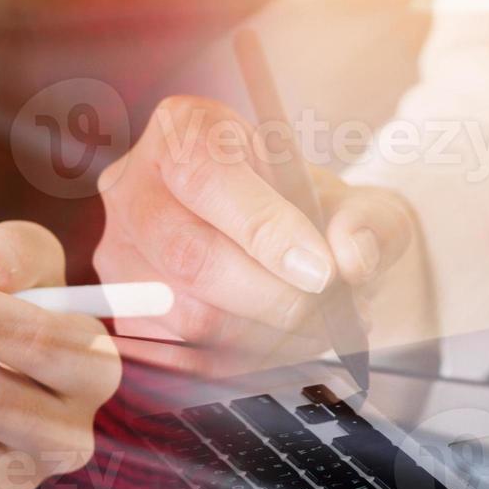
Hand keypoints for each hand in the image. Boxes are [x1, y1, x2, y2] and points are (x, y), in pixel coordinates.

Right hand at [91, 95, 420, 373]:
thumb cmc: (312, 213)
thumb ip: (367, 220)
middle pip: (189, 253)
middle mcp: (135, 185)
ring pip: (186, 311)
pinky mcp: (126, 311)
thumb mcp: (356, 201)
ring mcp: (120, 252)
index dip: (263, 228)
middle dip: (272, 296)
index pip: (206, 176)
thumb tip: (351, 256)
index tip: (321, 270)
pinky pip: (183, 351)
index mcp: (184, 129)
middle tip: (327, 309)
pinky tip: (282, 342)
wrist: (293, 249)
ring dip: (265, 335)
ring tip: (317, 327)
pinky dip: (244, 360)